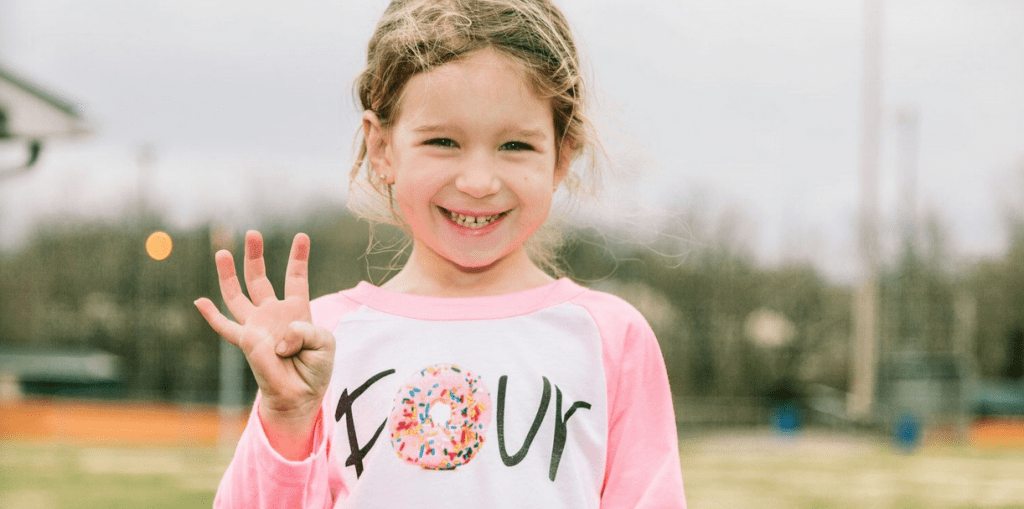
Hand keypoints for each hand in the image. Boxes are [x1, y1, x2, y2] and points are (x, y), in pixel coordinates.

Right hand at [194, 230, 333, 458]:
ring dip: (229, 274)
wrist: (301, 395)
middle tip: (252, 234)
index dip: (298, 257)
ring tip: (222, 251)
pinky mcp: (247, 343)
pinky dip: (211, 315)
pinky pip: (225, 327)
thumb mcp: (324, 344)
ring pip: (238, 295)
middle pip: (260, 278)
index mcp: (296, 310)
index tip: (302, 236)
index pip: (295, 279)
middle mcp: (273, 314)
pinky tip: (199, 302)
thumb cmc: (316, 369)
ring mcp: (257, 326)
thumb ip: (306, 331)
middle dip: (254, 255)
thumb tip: (280, 336)